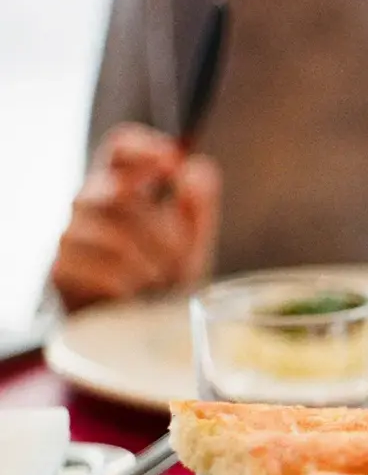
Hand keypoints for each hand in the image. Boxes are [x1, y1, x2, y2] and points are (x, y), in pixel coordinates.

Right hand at [51, 123, 221, 311]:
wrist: (139, 327)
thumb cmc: (165, 276)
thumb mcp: (193, 238)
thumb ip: (200, 202)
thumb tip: (194, 167)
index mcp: (122, 186)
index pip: (121, 148)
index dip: (144, 147)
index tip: (173, 162)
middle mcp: (90, 204)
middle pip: (116, 191)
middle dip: (160, 229)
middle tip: (180, 257)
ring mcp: (71, 236)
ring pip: (107, 234)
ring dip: (145, 262)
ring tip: (160, 281)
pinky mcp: (61, 270)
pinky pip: (94, 270)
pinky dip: (124, 284)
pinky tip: (135, 294)